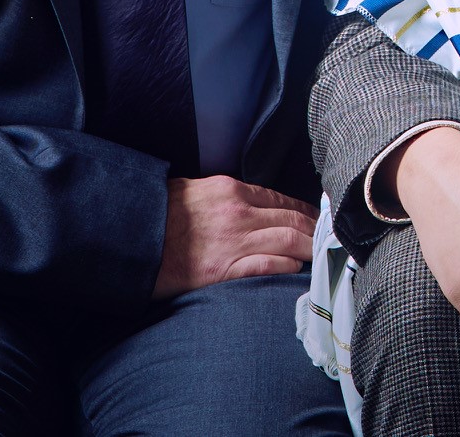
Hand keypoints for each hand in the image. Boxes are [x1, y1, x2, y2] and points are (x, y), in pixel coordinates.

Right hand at [153, 175, 317, 298]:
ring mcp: (234, 241)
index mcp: (232, 190)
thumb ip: (227, 196)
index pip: (282, 200)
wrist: (130, 235)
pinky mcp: (224, 269)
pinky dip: (288, 266)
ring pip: (289, 240)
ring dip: (310, 248)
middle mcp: (239, 212)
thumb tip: (251, 204)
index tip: (317, 218)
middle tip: (330, 238)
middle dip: (316, 229)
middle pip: (293, 219)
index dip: (305, 210)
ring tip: (321, 255)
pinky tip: (297, 269)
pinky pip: (268, 265)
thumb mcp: (196, 190)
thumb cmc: (158, 213)